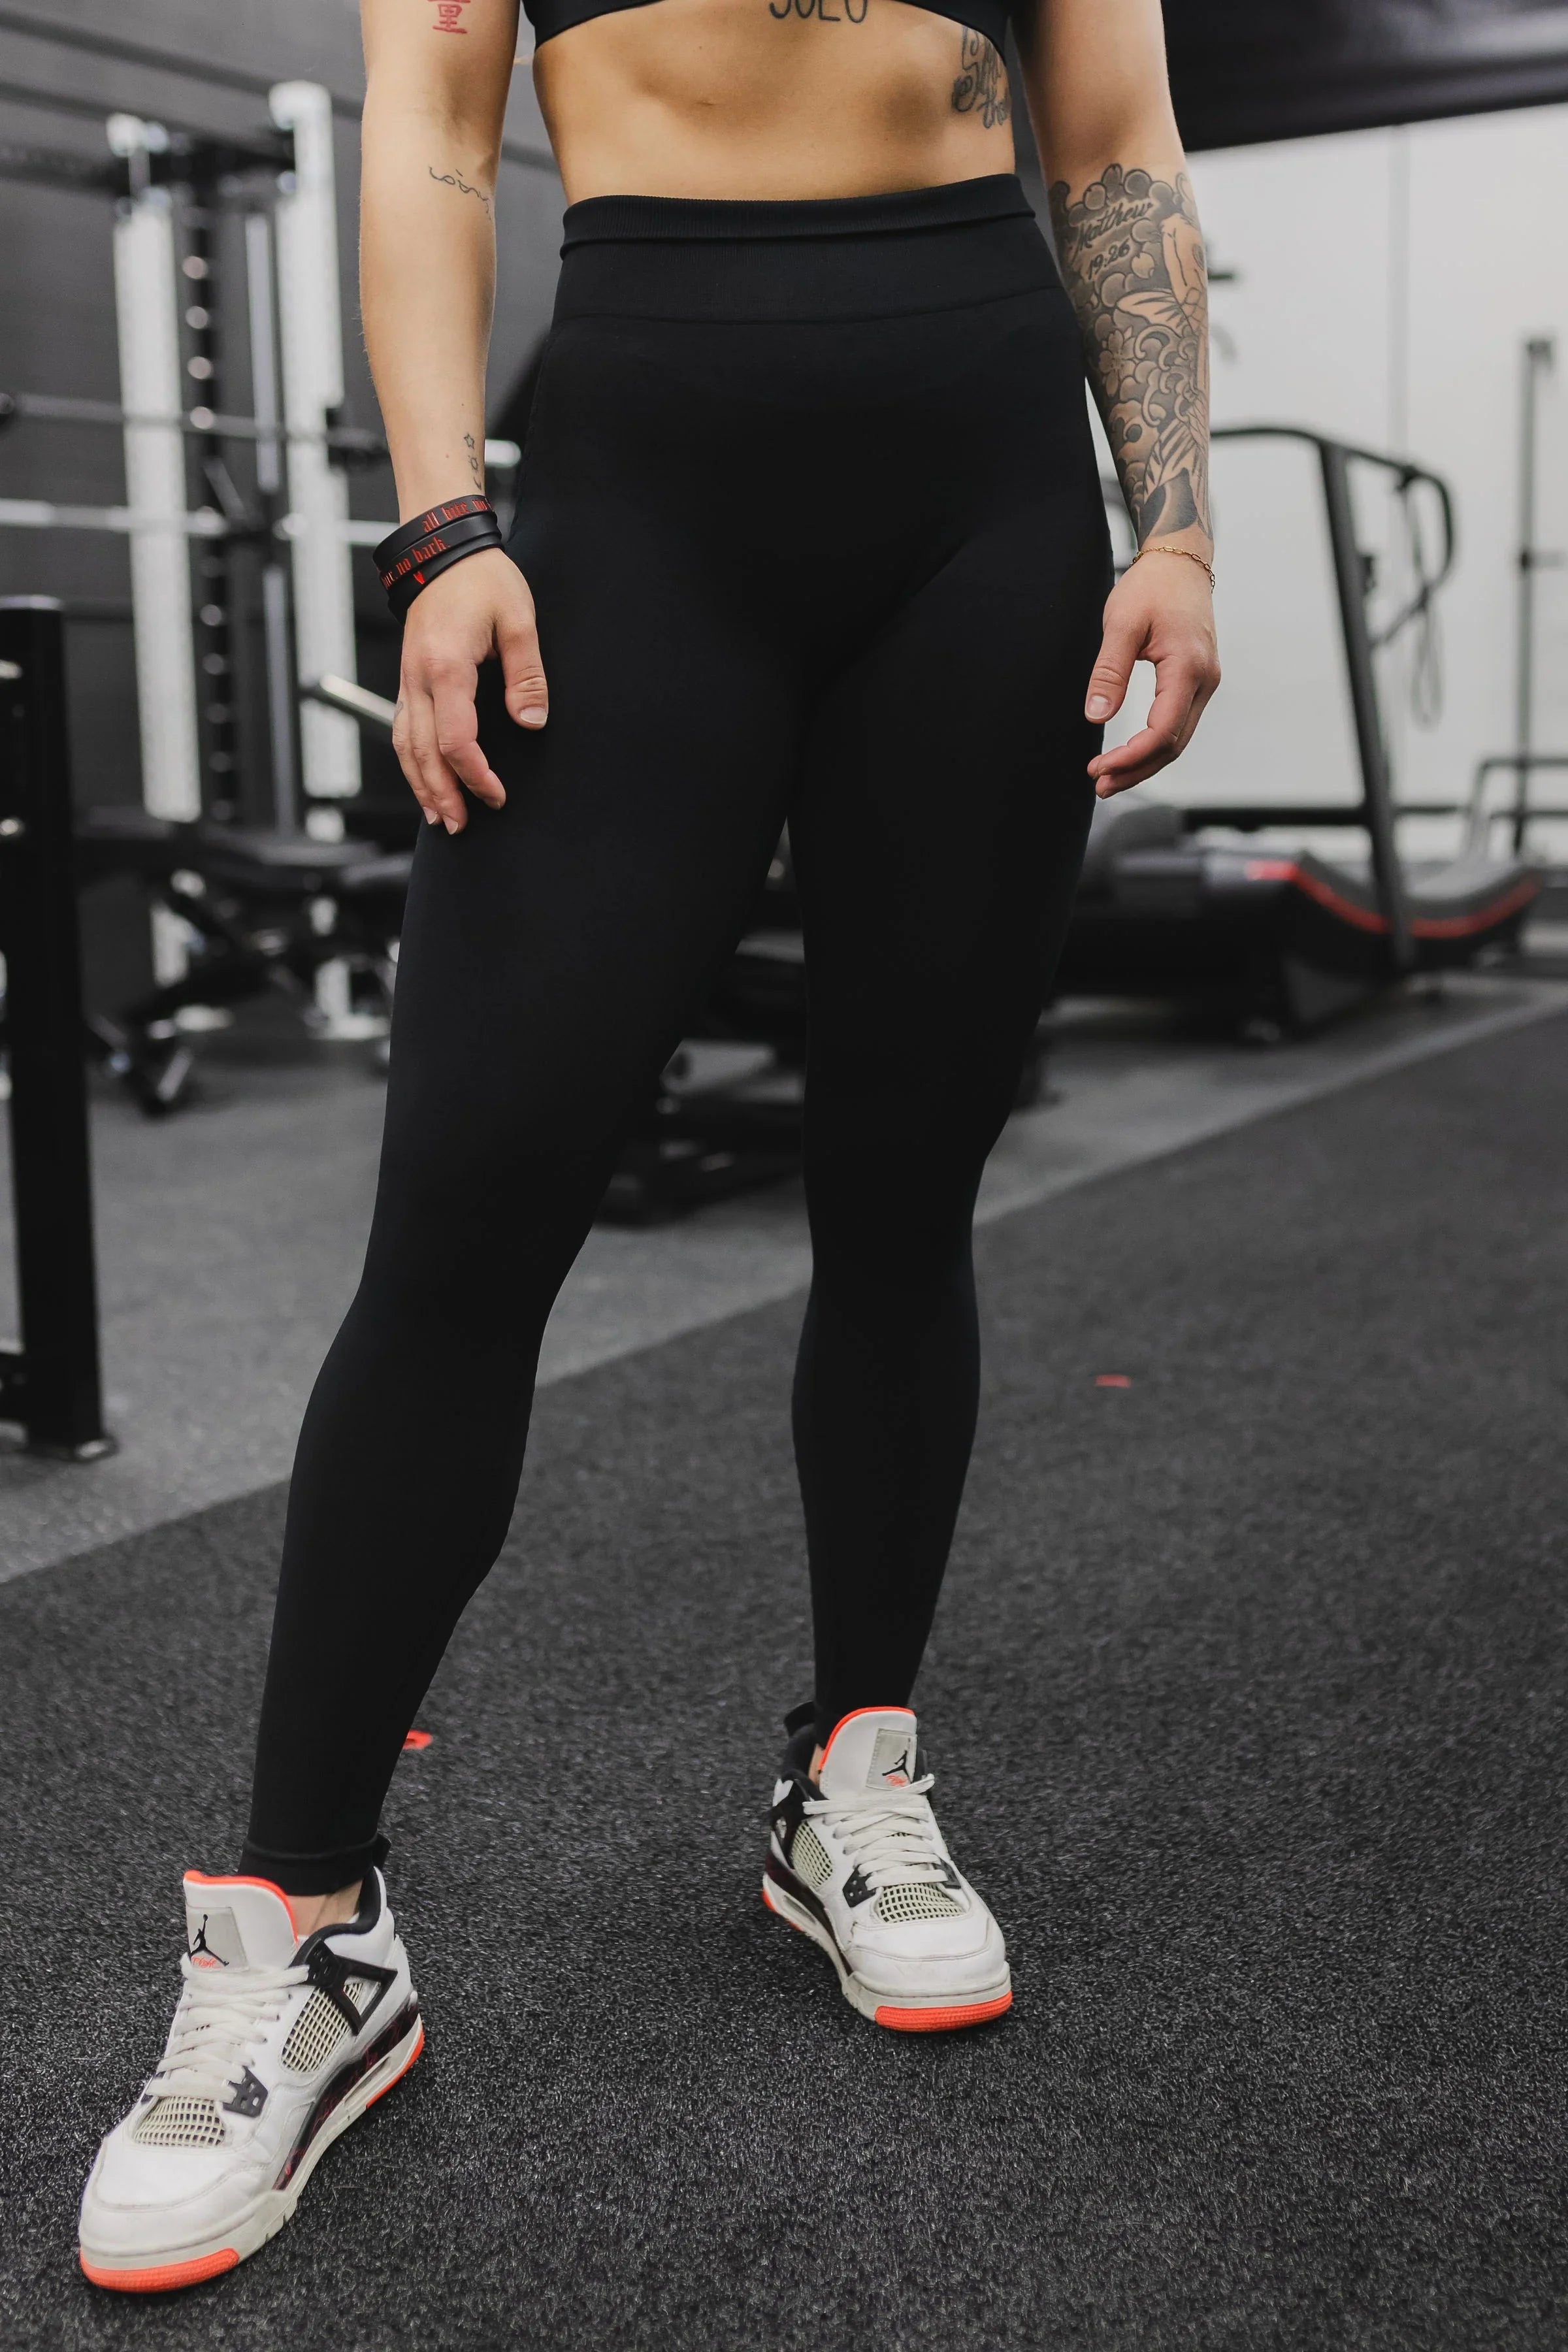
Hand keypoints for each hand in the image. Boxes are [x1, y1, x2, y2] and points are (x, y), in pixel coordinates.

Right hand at [391, 546, 546, 832]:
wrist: (441, 548)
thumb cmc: (481, 578)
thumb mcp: (518, 621)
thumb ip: (526, 675)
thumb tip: (531, 721)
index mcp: (446, 667)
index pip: (456, 740)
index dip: (476, 776)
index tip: (497, 795)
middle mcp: (418, 678)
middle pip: (422, 753)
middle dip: (441, 794)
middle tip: (460, 827)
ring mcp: (408, 679)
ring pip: (404, 745)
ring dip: (420, 784)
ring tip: (437, 816)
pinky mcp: (408, 677)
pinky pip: (403, 728)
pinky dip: (411, 761)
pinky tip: (423, 779)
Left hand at [1085, 554, 1219, 799]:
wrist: (1181, 562)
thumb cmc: (1151, 587)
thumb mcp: (1121, 623)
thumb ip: (1109, 671)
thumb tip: (1096, 715)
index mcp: (1188, 667)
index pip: (1162, 731)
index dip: (1130, 757)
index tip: (1098, 769)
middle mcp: (1205, 680)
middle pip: (1173, 745)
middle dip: (1136, 770)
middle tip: (1099, 786)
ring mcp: (1205, 682)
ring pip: (1178, 739)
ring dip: (1144, 763)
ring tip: (1110, 779)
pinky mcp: (1198, 682)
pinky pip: (1179, 724)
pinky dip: (1154, 745)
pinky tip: (1131, 755)